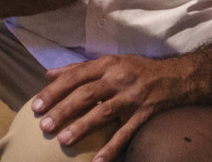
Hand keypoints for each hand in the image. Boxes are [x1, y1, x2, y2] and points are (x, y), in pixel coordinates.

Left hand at [33, 54, 192, 161]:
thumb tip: (49, 75)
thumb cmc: (137, 70)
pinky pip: (126, 132)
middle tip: (44, 125)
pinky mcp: (144, 113)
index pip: (77, 76)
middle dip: (64, 110)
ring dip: (82, 126)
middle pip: (87, 94)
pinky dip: (112, 148)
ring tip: (63, 140)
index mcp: (108, 64)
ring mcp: (133, 97)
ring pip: (104, 112)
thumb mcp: (111, 62)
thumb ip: (80, 69)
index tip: (36, 105)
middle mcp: (119, 78)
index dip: (55, 90)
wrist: (176, 77)